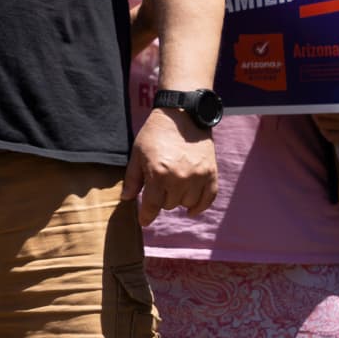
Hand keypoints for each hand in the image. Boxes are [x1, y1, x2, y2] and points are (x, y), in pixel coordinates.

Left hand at [123, 109, 216, 225]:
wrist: (182, 116)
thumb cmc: (155, 134)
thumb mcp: (137, 154)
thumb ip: (132, 178)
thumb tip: (127, 199)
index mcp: (159, 174)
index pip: (152, 205)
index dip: (146, 216)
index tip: (144, 221)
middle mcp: (180, 179)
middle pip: (169, 205)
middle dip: (161, 199)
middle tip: (159, 185)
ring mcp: (198, 177)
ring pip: (186, 203)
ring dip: (179, 199)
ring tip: (174, 186)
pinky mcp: (211, 174)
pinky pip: (208, 199)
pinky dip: (199, 206)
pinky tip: (192, 209)